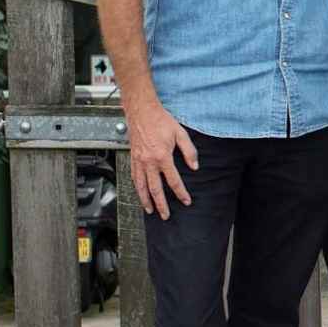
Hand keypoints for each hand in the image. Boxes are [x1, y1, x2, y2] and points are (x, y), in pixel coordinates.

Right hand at [125, 102, 196, 219]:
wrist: (142, 111)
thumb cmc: (161, 120)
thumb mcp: (180, 133)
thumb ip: (189, 151)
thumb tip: (194, 167)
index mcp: (162, 156)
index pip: (173, 180)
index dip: (181, 193)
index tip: (186, 201)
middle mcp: (149, 162)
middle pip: (155, 189)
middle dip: (161, 204)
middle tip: (165, 215)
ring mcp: (139, 161)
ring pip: (141, 186)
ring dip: (146, 200)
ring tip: (150, 210)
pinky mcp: (133, 158)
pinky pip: (134, 177)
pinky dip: (137, 188)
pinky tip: (140, 193)